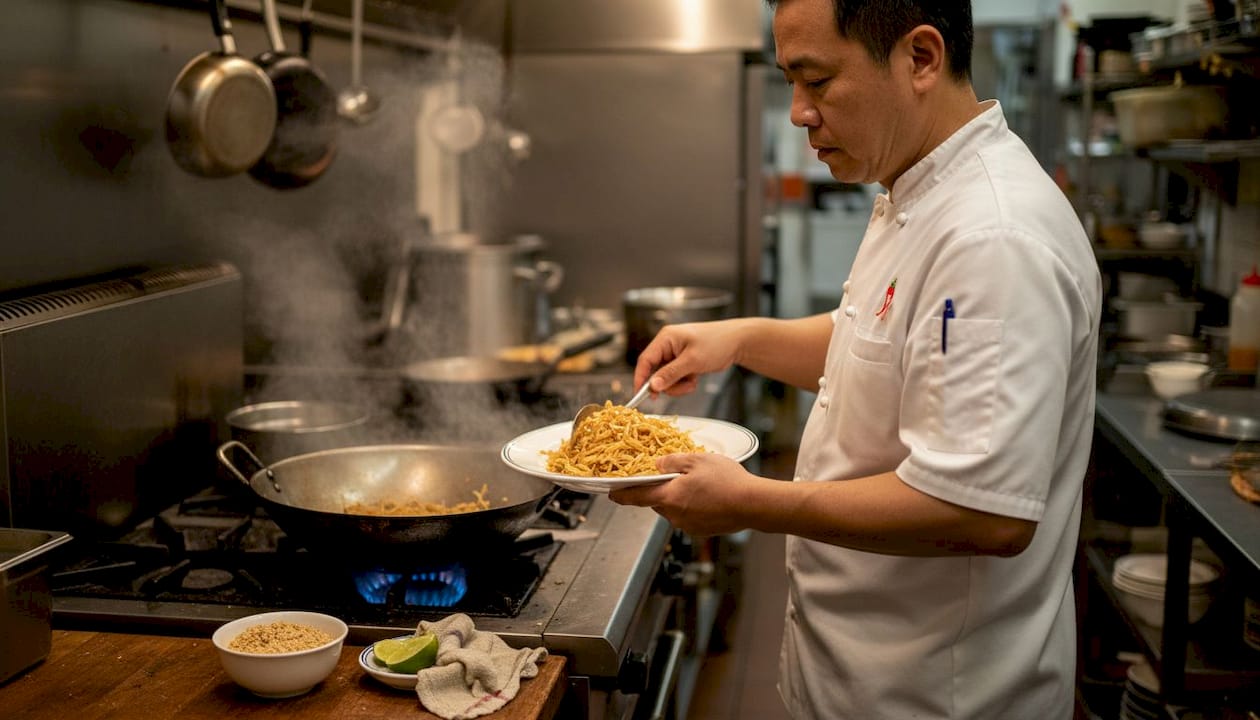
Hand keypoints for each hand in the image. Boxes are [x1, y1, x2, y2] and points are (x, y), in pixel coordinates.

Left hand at [608, 452, 761, 536]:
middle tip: (674, 474)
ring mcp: (688, 526)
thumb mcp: (696, 460)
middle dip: (661, 488)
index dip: (621, 494)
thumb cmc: (726, 480)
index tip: (611, 493)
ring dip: (678, 496)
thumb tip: (657, 465)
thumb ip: (672, 461)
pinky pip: (688, 516)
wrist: (753, 504)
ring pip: (673, 508)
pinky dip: (692, 506)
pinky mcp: (701, 531)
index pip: (636, 497)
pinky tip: (708, 495)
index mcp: (668, 497)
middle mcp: (674, 516)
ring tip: (698, 482)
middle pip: (657, 501)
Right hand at [633, 319, 745, 398]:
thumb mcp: (692, 360)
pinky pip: (676, 379)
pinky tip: (695, 378)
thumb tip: (652, 386)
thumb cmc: (716, 344)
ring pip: (666, 379)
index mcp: (665, 338)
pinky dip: (684, 383)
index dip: (640, 378)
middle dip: (667, 384)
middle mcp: (667, 346)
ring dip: (677, 385)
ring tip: (692, 381)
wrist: (737, 342)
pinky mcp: (683, 363)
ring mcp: (675, 355)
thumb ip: (671, 374)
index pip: (645, 360)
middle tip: (681, 388)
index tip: (640, 395)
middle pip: (655, 372)